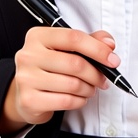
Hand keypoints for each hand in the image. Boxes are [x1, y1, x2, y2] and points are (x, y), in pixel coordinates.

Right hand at [0, 27, 119, 132]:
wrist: (24, 94)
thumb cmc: (49, 68)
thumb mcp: (66, 48)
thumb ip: (90, 40)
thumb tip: (109, 43)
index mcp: (38, 36)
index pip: (73, 38)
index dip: (98, 49)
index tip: (113, 60)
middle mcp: (28, 55)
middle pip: (75, 63)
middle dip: (96, 74)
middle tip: (103, 80)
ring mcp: (26, 78)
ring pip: (72, 84)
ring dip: (89, 89)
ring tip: (89, 89)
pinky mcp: (29, 100)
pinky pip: (65, 101)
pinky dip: (79, 101)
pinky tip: (78, 98)